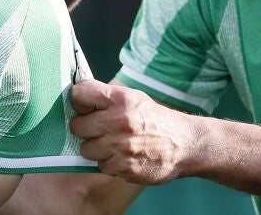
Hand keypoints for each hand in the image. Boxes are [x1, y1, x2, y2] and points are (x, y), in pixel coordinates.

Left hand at [70, 80, 197, 184]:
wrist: (185, 144)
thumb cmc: (155, 119)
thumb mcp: (134, 98)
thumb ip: (107, 98)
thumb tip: (76, 97)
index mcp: (121, 99)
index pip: (80, 94)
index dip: (79, 101)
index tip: (85, 106)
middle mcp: (119, 121)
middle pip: (77, 126)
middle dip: (85, 128)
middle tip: (98, 128)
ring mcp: (121, 146)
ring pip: (86, 149)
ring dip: (96, 148)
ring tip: (112, 143)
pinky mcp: (124, 167)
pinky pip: (101, 165)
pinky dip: (109, 162)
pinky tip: (122, 155)